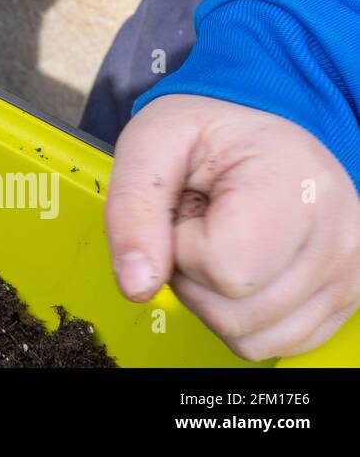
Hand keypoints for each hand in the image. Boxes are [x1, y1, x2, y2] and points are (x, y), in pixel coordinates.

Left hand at [105, 94, 359, 359]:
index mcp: (297, 187)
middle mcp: (338, 238)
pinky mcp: (344, 301)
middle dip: (191, 274)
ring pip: (250, 338)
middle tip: (199, 222)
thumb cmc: (207, 132)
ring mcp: (346, 275)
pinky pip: (272, 343)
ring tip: (219, 241)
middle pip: (234, 313)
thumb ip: (132, 210)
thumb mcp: (151, 143)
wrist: (257, 125)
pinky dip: (240, 316)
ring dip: (212, 299)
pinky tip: (241, 267)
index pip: (225, 269)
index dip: (182, 244)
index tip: (188, 206)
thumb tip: (136, 285)